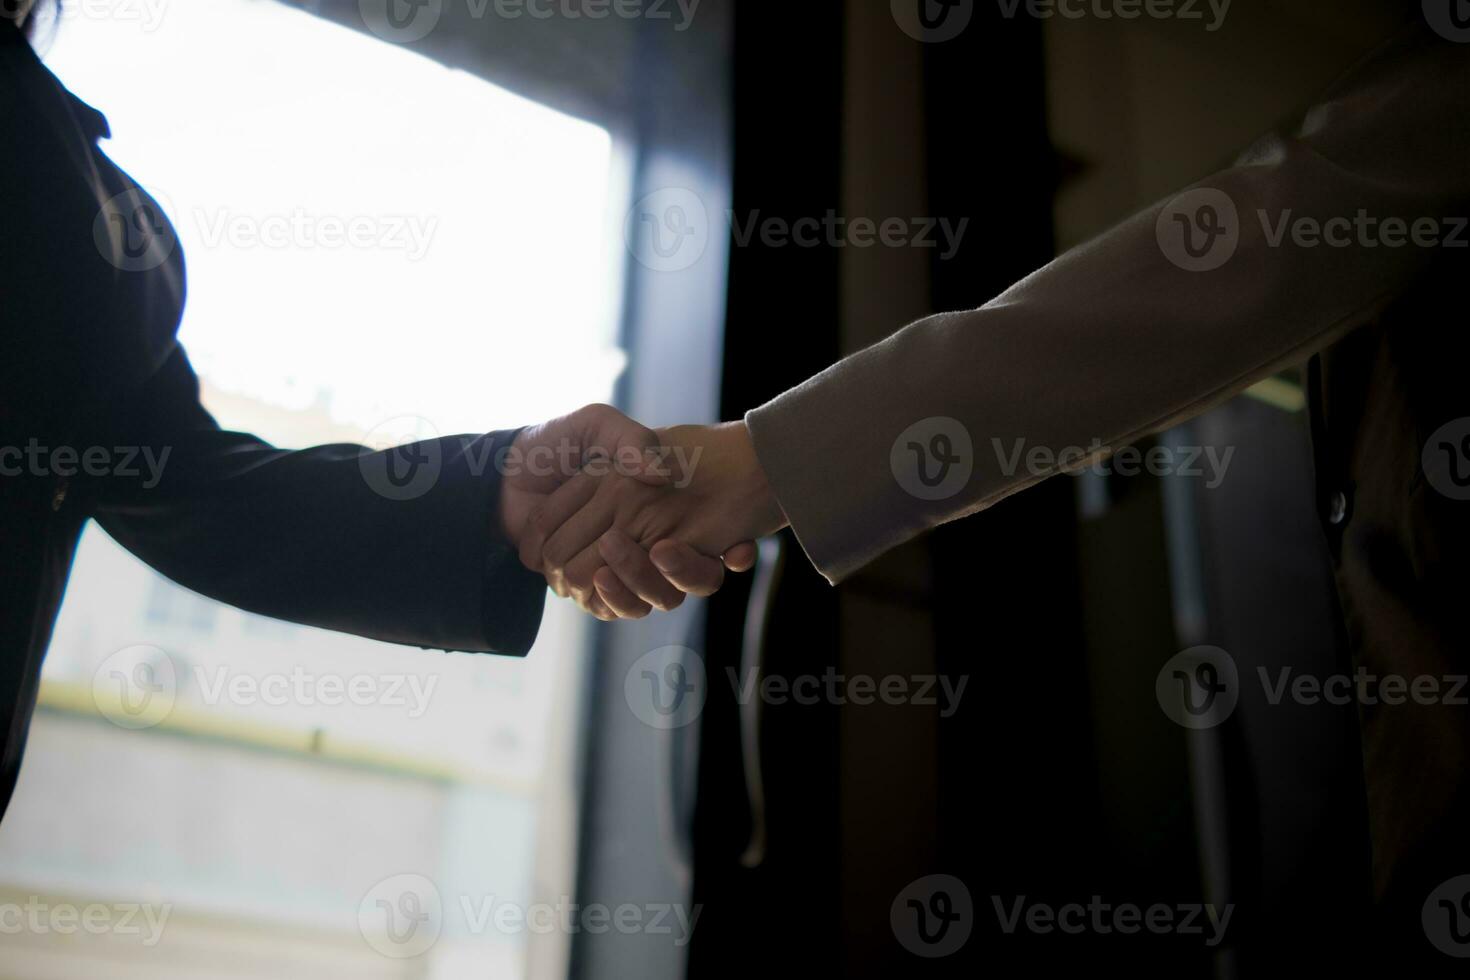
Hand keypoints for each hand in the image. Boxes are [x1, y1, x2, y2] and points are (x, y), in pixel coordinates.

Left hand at [520, 421, 786, 616]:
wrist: (501, 476)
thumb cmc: (553, 446)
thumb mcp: (595, 426)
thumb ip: (630, 442)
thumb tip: (661, 475)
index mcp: (657, 506)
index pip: (708, 541)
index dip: (728, 551)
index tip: (735, 551)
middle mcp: (645, 540)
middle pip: (685, 577)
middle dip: (683, 571)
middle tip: (662, 550)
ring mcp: (618, 567)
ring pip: (651, 599)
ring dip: (639, 585)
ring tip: (617, 566)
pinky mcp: (588, 586)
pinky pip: (612, 608)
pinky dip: (608, 599)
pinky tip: (597, 581)